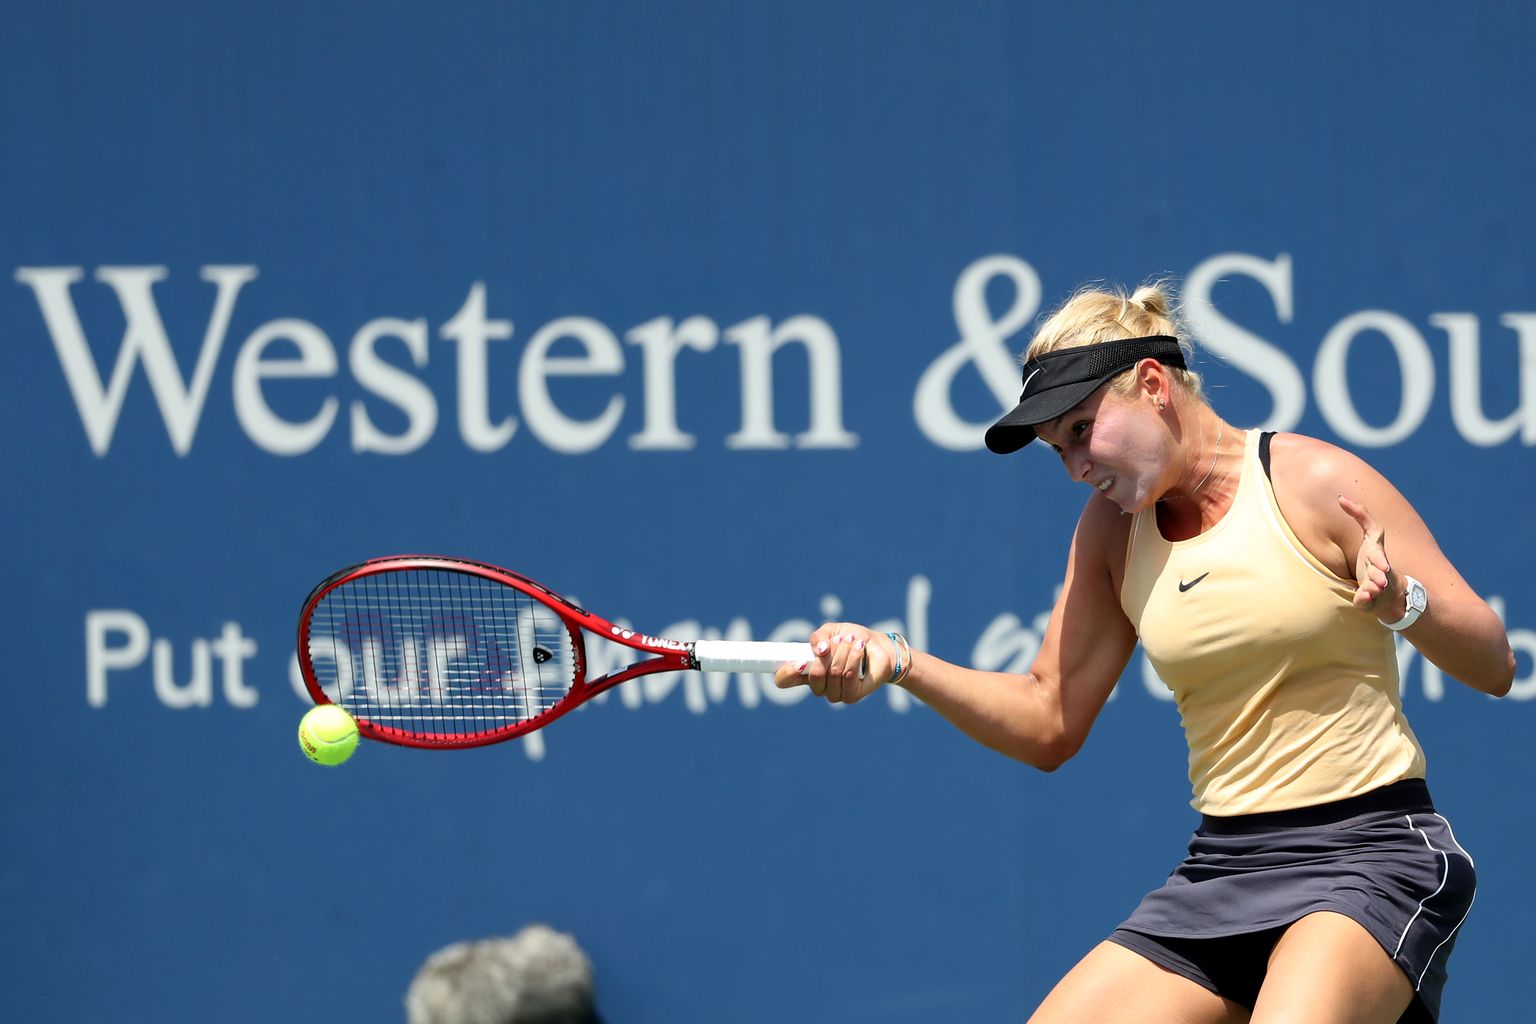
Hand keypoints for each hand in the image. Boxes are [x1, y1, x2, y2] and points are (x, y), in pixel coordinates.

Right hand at [772, 622, 896, 703]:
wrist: (878, 646)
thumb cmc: (851, 639)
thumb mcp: (831, 631)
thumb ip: (819, 637)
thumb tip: (819, 650)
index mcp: (806, 671)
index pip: (784, 680)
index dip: (786, 673)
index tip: (800, 661)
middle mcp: (818, 686)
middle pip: (813, 677)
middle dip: (828, 654)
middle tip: (838, 640)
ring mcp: (834, 693)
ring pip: (833, 674)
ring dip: (843, 652)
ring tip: (852, 641)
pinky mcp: (851, 696)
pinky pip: (848, 677)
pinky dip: (854, 658)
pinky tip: (859, 649)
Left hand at [1338, 494, 1403, 619]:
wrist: (1388, 590)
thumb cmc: (1373, 557)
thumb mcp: (1371, 535)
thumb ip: (1360, 515)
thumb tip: (1340, 497)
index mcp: (1378, 557)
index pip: (1379, 556)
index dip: (1380, 561)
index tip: (1385, 565)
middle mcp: (1379, 572)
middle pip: (1379, 574)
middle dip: (1380, 576)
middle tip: (1380, 581)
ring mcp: (1374, 586)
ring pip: (1372, 588)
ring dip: (1371, 589)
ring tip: (1370, 591)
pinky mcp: (1367, 599)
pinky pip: (1364, 601)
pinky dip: (1364, 600)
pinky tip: (1362, 599)